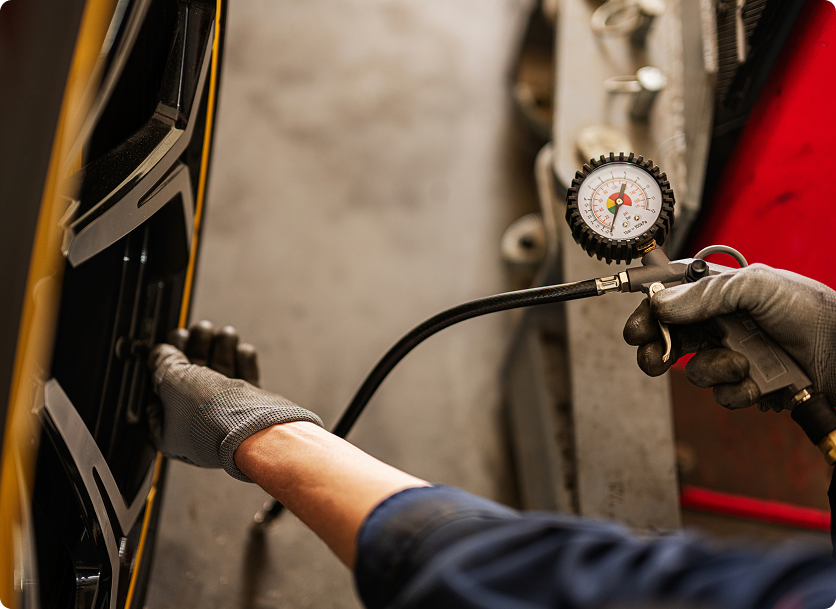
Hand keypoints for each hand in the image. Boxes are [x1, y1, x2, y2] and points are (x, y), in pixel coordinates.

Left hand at [147, 320, 322, 480]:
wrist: (256, 428)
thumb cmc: (212, 417)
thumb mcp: (174, 381)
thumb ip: (163, 362)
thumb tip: (161, 353)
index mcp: (168, 430)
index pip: (159, 392)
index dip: (163, 365)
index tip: (170, 344)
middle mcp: (196, 425)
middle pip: (192, 379)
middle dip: (198, 349)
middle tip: (202, 330)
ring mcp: (225, 416)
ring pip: (219, 375)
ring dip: (222, 349)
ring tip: (226, 334)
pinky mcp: (249, 409)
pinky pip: (243, 380)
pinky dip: (243, 362)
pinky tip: (242, 351)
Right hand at [623, 264, 835, 411]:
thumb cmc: (811, 310)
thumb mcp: (757, 286)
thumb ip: (705, 293)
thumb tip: (660, 304)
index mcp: (720, 294)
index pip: (670, 300)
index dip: (649, 313)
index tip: (636, 329)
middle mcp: (722, 324)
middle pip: (671, 339)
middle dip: (658, 350)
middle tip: (651, 358)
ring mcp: (733, 355)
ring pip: (696, 371)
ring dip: (714, 370)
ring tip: (742, 364)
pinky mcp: (747, 385)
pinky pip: (722, 395)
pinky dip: (737, 391)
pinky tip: (758, 383)